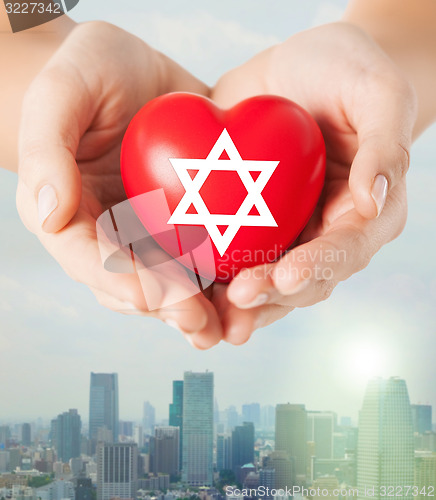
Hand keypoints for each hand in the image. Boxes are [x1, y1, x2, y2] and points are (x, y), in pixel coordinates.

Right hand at [16, 21, 223, 348]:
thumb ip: (46, 151)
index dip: (117, 281)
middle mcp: (109, 231)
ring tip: (227, 327)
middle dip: (167, 307)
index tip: (150, 295)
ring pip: (171, 280)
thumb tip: (50, 213)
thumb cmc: (88, 71)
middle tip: (200, 325)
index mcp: (70, 213)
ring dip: (197, 308)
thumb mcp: (60, 92)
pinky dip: (223, 275)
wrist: (133, 67)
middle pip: (133, 283)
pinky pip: (203, 253)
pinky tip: (247, 289)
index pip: (87, 258)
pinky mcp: (186, 219)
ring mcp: (149, 229)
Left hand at [210, 22, 416, 343]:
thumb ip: (384, 146)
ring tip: (209, 321)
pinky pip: (228, 253)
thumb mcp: (377, 93)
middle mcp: (323, 232)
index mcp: (362, 213)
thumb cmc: (346, 73)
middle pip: (301, 278)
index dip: (318, 266)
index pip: (345, 250)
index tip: (287, 276)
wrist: (299, 68)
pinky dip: (208, 276)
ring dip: (238, 304)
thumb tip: (372, 202)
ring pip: (263, 279)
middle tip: (237, 300)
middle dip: (269, 294)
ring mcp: (284, 231)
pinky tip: (184, 288)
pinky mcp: (245, 221)